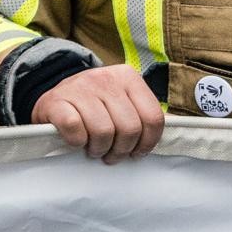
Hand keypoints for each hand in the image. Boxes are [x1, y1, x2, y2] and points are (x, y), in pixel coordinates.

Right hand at [31, 64, 163, 161]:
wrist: (52, 100)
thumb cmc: (93, 108)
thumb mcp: (121, 102)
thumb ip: (144, 114)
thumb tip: (179, 133)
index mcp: (128, 77)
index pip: (153, 118)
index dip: (147, 143)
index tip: (136, 153)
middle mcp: (105, 77)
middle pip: (130, 128)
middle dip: (121, 150)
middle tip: (112, 154)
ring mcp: (80, 87)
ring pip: (104, 131)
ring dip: (99, 149)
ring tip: (94, 149)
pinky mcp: (57, 101)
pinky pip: (76, 129)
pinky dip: (77, 142)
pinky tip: (76, 141)